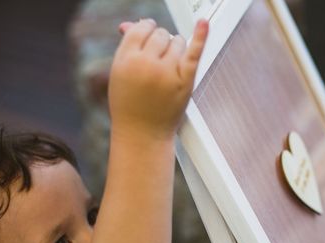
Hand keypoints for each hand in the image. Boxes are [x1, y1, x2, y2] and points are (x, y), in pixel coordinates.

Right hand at [109, 18, 207, 141]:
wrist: (143, 135)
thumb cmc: (130, 106)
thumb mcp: (120, 75)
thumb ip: (127, 48)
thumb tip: (130, 24)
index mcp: (126, 59)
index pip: (141, 29)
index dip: (146, 30)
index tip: (149, 32)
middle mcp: (147, 63)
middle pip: (161, 34)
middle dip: (160, 42)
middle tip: (158, 59)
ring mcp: (168, 72)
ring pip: (178, 41)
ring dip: (175, 47)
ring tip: (168, 66)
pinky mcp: (185, 81)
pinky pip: (195, 53)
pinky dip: (201, 37)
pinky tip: (204, 24)